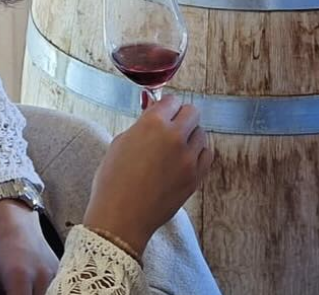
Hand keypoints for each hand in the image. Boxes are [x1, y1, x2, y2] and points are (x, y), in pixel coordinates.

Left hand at [0, 200, 58, 294]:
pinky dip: (49, 290)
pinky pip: (57, 288)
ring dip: (41, 294)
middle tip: (22, 293)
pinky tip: (39, 288)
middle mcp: (41, 275)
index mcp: (19, 277)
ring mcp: (54, 272)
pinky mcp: (60, 269)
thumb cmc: (0, 248)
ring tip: (30, 290)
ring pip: (52, 294)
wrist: (14, 219)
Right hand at [82, 95, 211, 259]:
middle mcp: (175, 137)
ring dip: (190, 135)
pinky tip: (185, 158)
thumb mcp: (120, 142)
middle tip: (170, 126)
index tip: (161, 112)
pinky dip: (198, 153)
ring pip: (201, 133)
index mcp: (153, 123)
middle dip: (180, 116)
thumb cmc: (113, 180)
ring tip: (175, 146)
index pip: (172, 101)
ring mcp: (188, 159)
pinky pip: (206, 155)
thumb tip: (152, 109)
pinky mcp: (195, 178)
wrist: (121, 217)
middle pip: (192, 112)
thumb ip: (141, 124)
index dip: (165, 106)